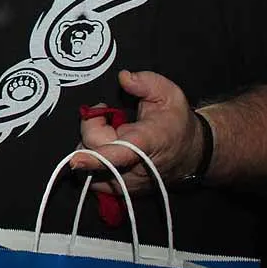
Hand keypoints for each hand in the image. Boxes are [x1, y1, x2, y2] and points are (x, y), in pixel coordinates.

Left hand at [71, 70, 202, 194]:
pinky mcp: (118, 190)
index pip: (119, 154)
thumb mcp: (168, 93)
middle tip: (106, 115)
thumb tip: (123, 77)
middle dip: (91, 128)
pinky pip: (90, 176)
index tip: (77, 159)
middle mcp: (134, 169)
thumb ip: (146, 82)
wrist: (190, 152)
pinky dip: (92, 159)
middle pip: (94, 151)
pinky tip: (106, 146)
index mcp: (147, 143)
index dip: (96, 158)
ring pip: (87, 167)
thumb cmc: (175, 122)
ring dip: (90, 145)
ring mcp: (125, 183)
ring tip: (109, 132)